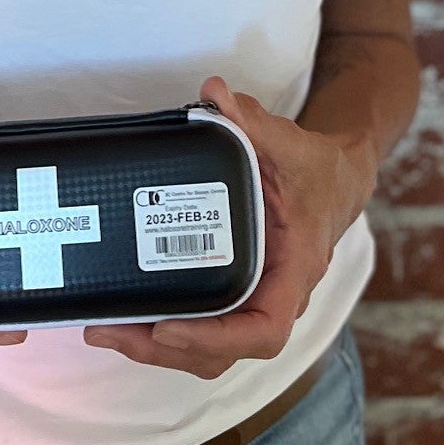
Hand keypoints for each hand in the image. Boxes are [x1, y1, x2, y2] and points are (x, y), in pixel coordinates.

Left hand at [82, 73, 375, 379]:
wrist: (337, 182)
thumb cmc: (317, 172)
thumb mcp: (291, 144)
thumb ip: (253, 121)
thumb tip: (215, 93)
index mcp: (294, 271)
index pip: (264, 329)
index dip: (216, 338)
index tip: (169, 326)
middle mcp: (275, 297)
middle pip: (223, 351)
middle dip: (165, 349)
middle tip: (110, 329)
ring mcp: (254, 301)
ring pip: (209, 349)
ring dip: (157, 348)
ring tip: (106, 328)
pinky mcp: (235, 294)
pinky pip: (203, 327)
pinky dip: (165, 329)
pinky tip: (127, 316)